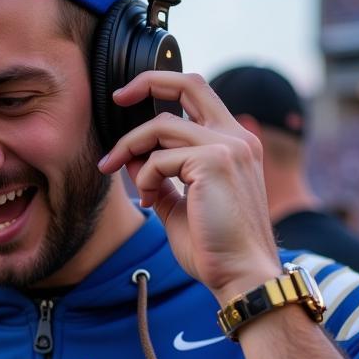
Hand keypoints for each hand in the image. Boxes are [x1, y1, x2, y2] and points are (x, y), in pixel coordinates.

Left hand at [100, 71, 280, 299]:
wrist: (241, 275)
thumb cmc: (215, 248)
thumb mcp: (179, 205)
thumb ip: (159, 177)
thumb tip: (130, 157)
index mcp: (235, 144)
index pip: (199, 94)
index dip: (163, 86)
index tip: (130, 98)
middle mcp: (237, 137)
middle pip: (188, 84)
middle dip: (146, 83)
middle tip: (116, 99)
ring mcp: (229, 146)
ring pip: (161, 126)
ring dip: (130, 149)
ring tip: (122, 177)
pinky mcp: (214, 162)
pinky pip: (158, 159)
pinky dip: (143, 178)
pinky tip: (147, 201)